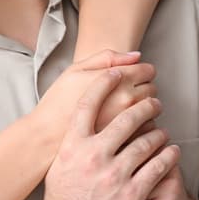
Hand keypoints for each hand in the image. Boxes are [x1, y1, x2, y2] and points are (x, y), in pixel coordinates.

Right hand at [20, 92, 179, 199]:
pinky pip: (158, 167)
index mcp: (72, 146)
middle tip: (154, 102)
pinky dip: (168, 155)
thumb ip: (73, 141)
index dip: (104, 83)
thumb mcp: (59, 165)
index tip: (118, 73)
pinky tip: (172, 151)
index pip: (88, 104)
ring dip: (159, 132)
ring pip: (146, 141)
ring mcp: (113, 176)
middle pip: (125, 118)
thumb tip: (83, 118)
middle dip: (144, 106)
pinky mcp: (131, 195)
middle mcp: (93, 157)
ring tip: (163, 131)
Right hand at [32, 50, 156, 150]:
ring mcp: (129, 124)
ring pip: (153, 113)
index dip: (141, 72)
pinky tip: (127, 131)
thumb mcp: (75, 71)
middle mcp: (127, 100)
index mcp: (117, 80)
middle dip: (144, 91)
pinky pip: (147, 133)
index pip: (148, 70)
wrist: (45, 140)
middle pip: (153, 90)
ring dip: (146, 112)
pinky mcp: (127, 143)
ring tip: (128, 114)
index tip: (132, 78)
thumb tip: (137, 56)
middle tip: (128, 96)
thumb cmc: (56, 103)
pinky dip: (142, 130)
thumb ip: (108, 58)